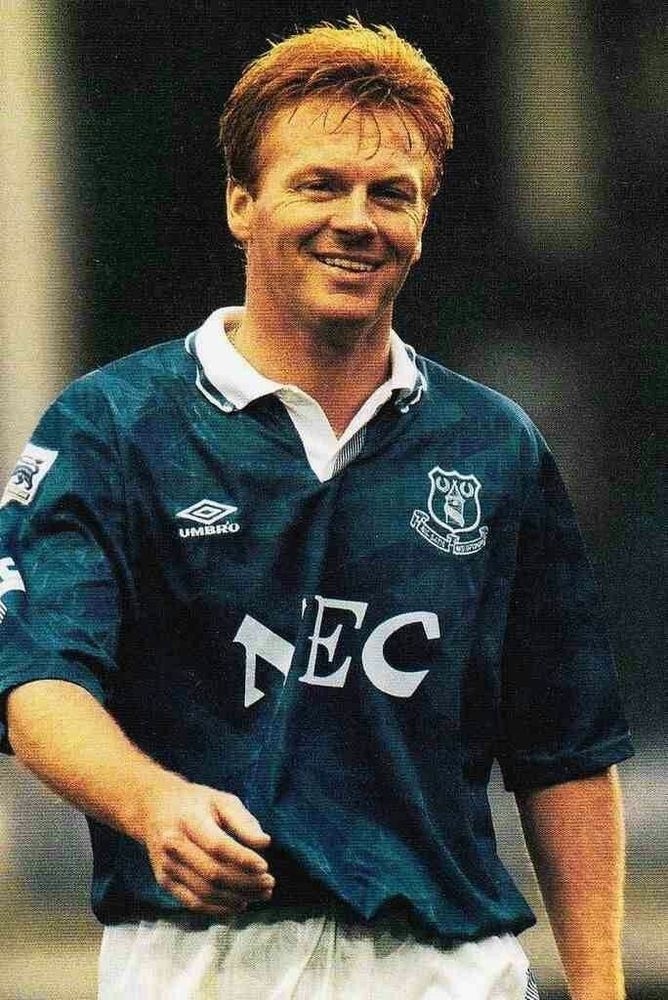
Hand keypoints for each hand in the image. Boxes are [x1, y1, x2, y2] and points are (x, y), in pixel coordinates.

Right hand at [138, 774, 273, 916]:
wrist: (154, 809)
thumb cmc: (195, 804)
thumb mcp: (222, 801)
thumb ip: (244, 821)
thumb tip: (264, 843)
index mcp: (189, 820)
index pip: (217, 846)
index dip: (242, 859)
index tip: (265, 866)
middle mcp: (173, 845)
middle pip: (213, 873)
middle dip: (245, 883)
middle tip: (269, 883)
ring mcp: (167, 866)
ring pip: (205, 892)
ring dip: (236, 898)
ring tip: (260, 894)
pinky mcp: (165, 882)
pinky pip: (193, 903)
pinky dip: (219, 908)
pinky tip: (239, 903)